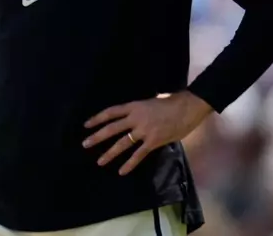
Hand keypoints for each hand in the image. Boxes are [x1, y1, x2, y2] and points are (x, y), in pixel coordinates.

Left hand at [83, 91, 213, 174]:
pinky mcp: (153, 142)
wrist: (187, 108)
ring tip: (100, 161)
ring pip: (122, 143)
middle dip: (97, 137)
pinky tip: (122, 171)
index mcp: (134, 107)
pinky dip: (130, 164)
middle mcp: (135, 118)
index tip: (86, 125)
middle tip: (85, 144)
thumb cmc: (170, 103)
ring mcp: (144, 131)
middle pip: (112, 128)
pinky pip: (139, 155)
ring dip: (110, 153)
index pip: (111, 112)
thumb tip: (132, 118)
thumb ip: (139, 111)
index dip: (97, 118)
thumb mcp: (150, 102)